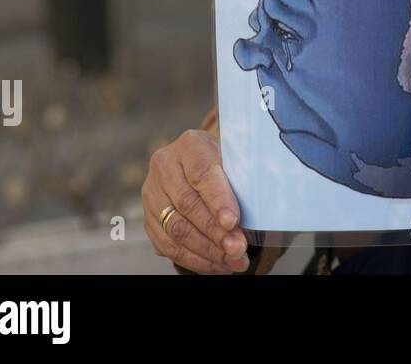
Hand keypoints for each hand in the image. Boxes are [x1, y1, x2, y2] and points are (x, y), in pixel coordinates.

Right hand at [142, 129, 250, 273]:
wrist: (202, 164)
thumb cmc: (227, 162)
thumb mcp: (236, 157)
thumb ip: (243, 176)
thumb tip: (261, 204)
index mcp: (189, 145)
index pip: (202, 173)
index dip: (218, 199)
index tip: (233, 221)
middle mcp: (164, 166)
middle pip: (187, 204)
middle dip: (215, 231)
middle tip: (238, 248)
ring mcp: (152, 193)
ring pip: (176, 229)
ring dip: (207, 250)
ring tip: (233, 261)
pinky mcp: (148, 218)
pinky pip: (168, 245)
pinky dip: (195, 259)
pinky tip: (217, 265)